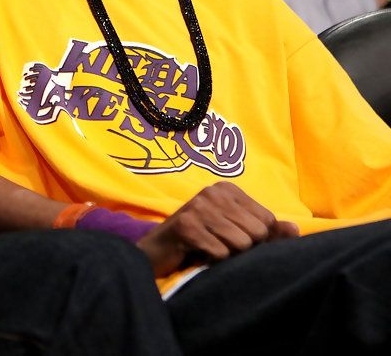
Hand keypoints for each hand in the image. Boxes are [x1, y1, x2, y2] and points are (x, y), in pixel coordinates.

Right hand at [136, 182, 298, 276]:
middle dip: (242, 247)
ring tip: (207, 248)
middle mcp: (212, 192)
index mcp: (226, 189)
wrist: (155, 252)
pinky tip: (196, 253)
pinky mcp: (186, 226)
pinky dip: (211, 261)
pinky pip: (220, 253)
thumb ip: (267, 232)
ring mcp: (198, 207)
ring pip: (240, 244)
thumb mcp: (234, 233)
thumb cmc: (198, 242)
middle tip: (218, 245)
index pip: (268, 220)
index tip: (232, 238)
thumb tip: (295, 229)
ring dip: (226, 254)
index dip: (257, 239)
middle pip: (257, 232)